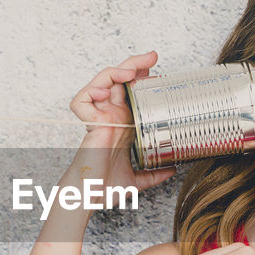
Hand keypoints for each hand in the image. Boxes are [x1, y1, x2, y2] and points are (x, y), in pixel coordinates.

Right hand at [68, 50, 173, 191]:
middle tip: (153, 57)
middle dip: (135, 64)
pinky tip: (106, 92)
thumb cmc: (105, 188)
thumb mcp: (138, 179)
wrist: (91, 197)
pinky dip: (92, 91)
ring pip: (103, 82)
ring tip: (132, 69)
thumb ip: (154, 173)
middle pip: (120, 80)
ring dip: (118, 70)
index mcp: (123, 125)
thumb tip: (172, 169)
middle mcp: (111, 117)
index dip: (143, 80)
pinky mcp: (89, 124)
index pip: (132, 93)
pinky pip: (82, 100)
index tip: (160, 76)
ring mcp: (99, 118)